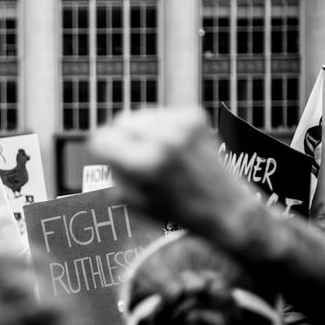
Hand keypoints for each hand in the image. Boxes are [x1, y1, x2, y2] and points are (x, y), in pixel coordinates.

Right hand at [90, 108, 255, 240]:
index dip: (99, 149)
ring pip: (140, 114)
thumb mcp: (135, 202)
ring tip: (153, 152)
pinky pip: (161, 114)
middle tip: (129, 156)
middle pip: (120, 120)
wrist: (225, 207)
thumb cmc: (179, 210)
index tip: (104, 156)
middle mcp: (163, 140)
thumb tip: (101, 149)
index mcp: (146, 164)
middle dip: (119, 136)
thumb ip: (112, 174)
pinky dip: (160, 127)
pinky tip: (170, 145)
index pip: (101, 138)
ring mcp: (181, 125)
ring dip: (140, 130)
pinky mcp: (194, 118)